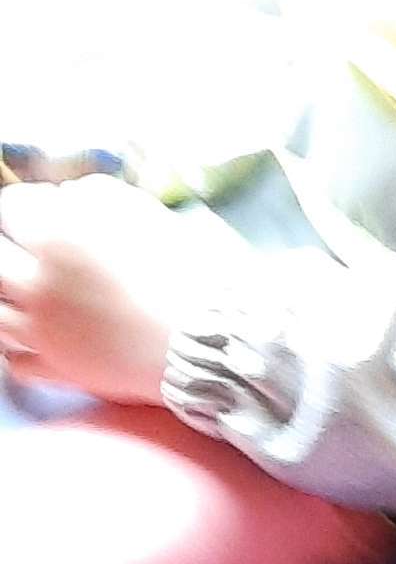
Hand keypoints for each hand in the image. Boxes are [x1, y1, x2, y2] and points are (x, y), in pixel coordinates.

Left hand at [0, 176, 245, 402]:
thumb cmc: (187, 269)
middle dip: (7, 246)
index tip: (40, 207)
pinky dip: (18, 346)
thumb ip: (96, 196)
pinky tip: (39, 335)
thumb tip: (69, 197)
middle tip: (29, 247)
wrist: (207, 337)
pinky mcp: (55, 368)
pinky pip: (12, 359)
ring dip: (6, 296)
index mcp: (58, 238)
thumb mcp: (147, 212)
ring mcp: (39, 330)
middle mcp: (36, 283)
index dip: (26, 203)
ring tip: (32, 292)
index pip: (11, 206)